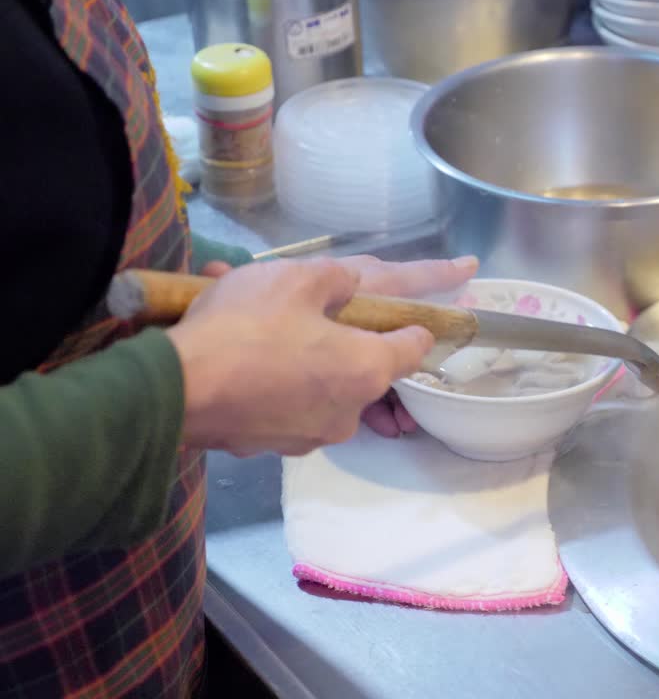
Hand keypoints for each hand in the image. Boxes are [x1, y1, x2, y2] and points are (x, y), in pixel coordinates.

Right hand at [170, 258, 434, 455]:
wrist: (174, 388)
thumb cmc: (246, 327)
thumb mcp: (294, 279)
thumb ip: (335, 279)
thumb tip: (349, 286)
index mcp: (367, 369)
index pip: (414, 348)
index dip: (412, 325)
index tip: (405, 314)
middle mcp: (348, 411)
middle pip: (365, 372)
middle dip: (347, 345)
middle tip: (316, 318)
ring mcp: (310, 436)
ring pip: (323, 393)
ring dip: (308, 368)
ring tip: (270, 336)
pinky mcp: (271, 448)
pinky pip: (285, 410)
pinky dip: (276, 390)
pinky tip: (246, 365)